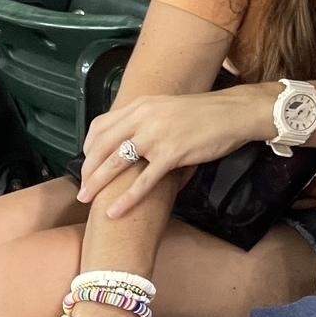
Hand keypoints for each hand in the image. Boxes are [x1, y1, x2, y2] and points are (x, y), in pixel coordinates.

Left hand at [78, 82, 268, 214]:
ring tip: (87, 200)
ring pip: (116, 163)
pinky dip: (126, 199)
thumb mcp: (168, 107)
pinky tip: (115, 211)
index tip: (86, 162)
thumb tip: (131, 137)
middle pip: (102, 146)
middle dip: (87, 169)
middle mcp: (144, 118)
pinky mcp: (171, 155)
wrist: (234, 113)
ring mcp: (156, 136)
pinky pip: (143, 181)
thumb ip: (147, 118)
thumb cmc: (205, 112)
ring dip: (97, 183)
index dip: (88, 146)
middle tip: (82, 188)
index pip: (101, 125)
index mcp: (141, 105)